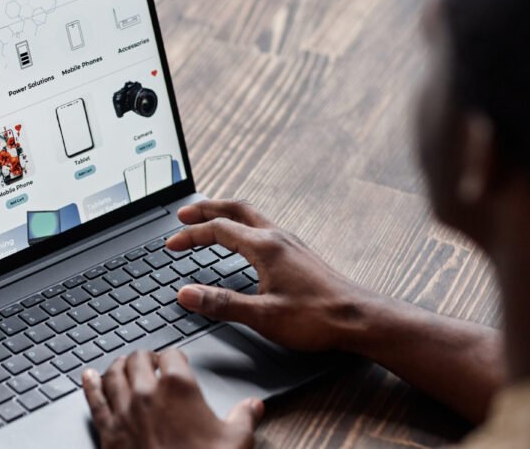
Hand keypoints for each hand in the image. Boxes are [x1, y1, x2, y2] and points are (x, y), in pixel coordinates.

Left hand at [82, 349, 263, 448]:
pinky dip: (90, 385)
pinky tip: (88, 377)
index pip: (172, 355)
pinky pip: (94, 400)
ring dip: (118, 366)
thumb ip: (245, 417)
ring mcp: (124, 411)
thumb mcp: (235, 442)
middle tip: (150, 361)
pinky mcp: (108, 431)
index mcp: (179, 387)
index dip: (175, 356)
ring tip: (122, 364)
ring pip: (113, 374)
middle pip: (138, 359)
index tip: (177, 360)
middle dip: (145, 358)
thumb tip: (254, 406)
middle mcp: (147, 393)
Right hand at [167, 200, 375, 352]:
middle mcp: (278, 237)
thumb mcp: (262, 316)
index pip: (219, 230)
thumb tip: (186, 294)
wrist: (358, 319)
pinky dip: (243, 226)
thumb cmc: (317, 318)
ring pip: (251, 216)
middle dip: (206, 209)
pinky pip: (263, 228)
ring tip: (208, 219)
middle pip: (236, 210)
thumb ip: (221, 304)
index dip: (190, 235)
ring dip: (225, 214)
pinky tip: (243, 242)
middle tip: (184, 214)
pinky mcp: (298, 254)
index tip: (171, 244)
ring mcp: (290, 243)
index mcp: (266, 247)